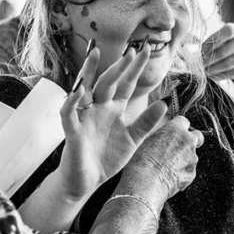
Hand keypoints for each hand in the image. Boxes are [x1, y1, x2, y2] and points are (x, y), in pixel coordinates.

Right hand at [57, 45, 166, 200]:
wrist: (87, 182)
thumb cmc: (106, 159)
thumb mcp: (132, 140)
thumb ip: (146, 122)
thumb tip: (164, 103)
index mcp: (113, 110)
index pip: (126, 84)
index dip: (134, 69)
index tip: (145, 51)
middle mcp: (98, 109)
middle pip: (108, 82)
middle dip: (119, 67)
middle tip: (131, 51)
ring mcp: (84, 118)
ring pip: (84, 89)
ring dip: (88, 72)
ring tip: (95, 54)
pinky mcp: (72, 131)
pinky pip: (69, 112)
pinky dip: (72, 100)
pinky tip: (79, 89)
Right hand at [121, 116, 203, 203]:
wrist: (145, 183)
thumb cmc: (140, 161)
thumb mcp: (146, 139)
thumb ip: (160, 134)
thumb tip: (162, 135)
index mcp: (176, 128)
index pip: (183, 121)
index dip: (178, 127)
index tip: (172, 133)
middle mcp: (188, 141)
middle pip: (196, 136)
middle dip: (190, 140)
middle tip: (178, 147)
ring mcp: (192, 158)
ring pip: (192, 155)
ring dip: (183, 158)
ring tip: (166, 167)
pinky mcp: (192, 174)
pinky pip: (188, 170)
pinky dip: (181, 173)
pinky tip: (168, 177)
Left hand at [201, 23, 233, 86]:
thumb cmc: (227, 46)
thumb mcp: (221, 40)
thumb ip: (209, 44)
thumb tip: (192, 55)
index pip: (225, 33)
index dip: (212, 42)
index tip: (201, 52)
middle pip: (223, 52)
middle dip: (209, 60)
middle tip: (200, 65)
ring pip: (227, 64)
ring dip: (213, 69)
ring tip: (204, 71)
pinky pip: (231, 73)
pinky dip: (219, 75)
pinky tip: (211, 75)